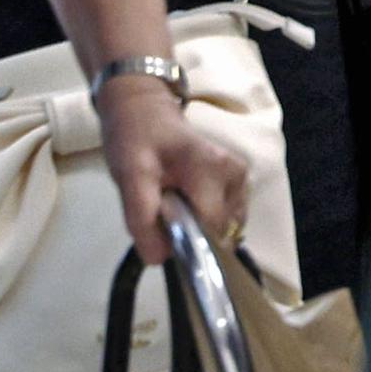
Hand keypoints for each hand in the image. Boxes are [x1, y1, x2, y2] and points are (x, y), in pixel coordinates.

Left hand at [97, 76, 249, 266]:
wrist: (144, 112)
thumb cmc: (136, 141)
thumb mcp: (129, 178)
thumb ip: (142, 219)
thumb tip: (161, 259)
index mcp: (211, 169)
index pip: (212, 226)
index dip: (188, 241)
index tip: (164, 237)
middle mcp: (236, 173)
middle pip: (221, 229)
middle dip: (192, 236)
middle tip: (164, 217)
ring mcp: (241, 176)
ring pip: (227, 227)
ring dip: (200, 230)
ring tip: (174, 210)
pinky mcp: (239, 181)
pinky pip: (229, 217)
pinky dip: (208, 222)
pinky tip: (187, 208)